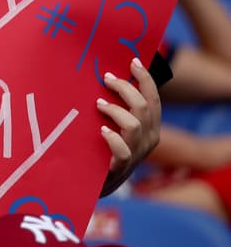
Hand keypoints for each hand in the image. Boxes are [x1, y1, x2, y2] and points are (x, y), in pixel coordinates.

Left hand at [98, 57, 161, 195]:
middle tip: (106, 78)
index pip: (153, 99)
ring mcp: (135, 154)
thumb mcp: (114, 125)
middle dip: (126, 88)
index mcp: (149, 127)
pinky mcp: (120, 168)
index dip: (146, 79)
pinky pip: (123, 151)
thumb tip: (105, 76)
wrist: (93, 185)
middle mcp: (147, 140)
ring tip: (99, 104)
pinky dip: (113, 138)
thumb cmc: (101, 148)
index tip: (133, 61)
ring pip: (135, 124)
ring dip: (116, 110)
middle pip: (144, 107)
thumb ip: (115, 106)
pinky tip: (101, 130)